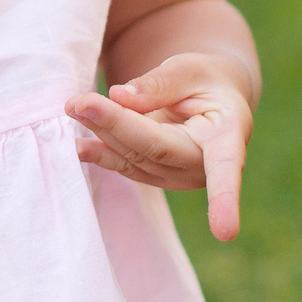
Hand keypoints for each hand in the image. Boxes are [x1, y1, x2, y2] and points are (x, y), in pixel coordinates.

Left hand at [65, 51, 255, 241]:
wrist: (209, 95)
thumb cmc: (205, 79)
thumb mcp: (190, 69)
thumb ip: (159, 83)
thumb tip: (119, 98)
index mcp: (229, 136)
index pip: (225, 169)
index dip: (224, 199)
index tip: (225, 231)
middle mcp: (204, 165)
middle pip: (156, 149)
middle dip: (115, 126)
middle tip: (79, 103)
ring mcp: (179, 177)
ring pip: (134, 157)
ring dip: (100, 134)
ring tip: (73, 107)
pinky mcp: (156, 176)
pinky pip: (126, 166)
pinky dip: (100, 153)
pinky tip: (77, 145)